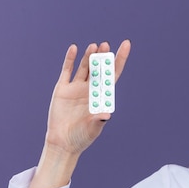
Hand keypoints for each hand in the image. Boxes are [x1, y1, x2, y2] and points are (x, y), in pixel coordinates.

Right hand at [28, 40, 130, 187]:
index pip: (113, 75)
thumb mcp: (92, 129)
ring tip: (94, 46)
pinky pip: (67, 71)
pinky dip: (70, 59)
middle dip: (103, 57)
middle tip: (106, 45)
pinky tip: (74, 48)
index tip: (126, 46)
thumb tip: (106, 114)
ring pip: (84, 67)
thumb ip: (98, 121)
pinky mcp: (62, 89)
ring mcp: (76, 88)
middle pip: (99, 69)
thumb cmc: (81, 137)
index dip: (119, 60)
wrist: (63, 142)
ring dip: (89, 56)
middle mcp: (90, 90)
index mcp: (102, 97)